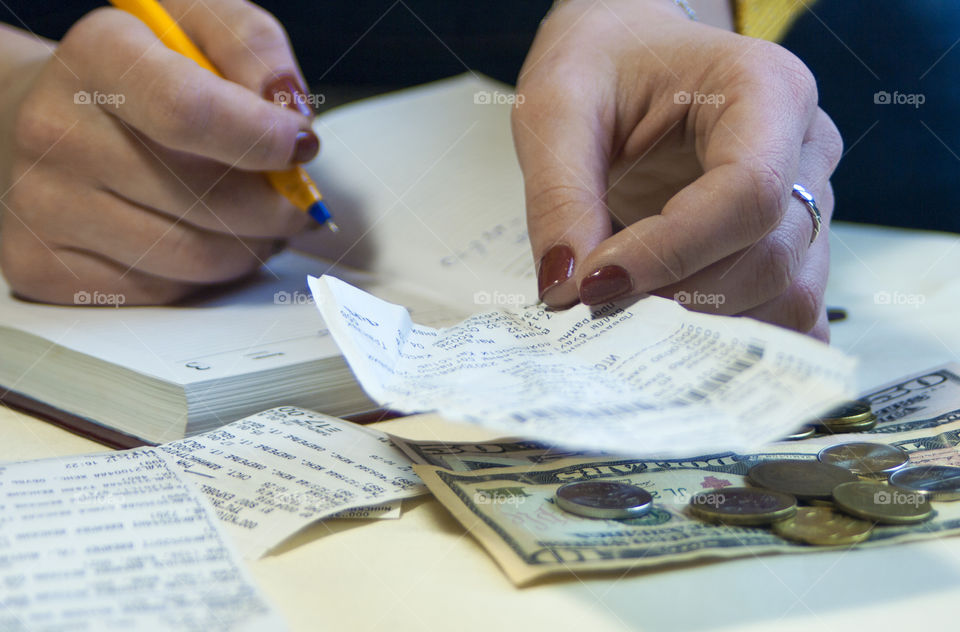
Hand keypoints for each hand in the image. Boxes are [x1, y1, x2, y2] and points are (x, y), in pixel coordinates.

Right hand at [0, 0, 316, 304]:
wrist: (48, 120)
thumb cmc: (138, 77)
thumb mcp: (196, 26)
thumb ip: (252, 45)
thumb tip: (288, 106)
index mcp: (98, 58)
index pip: (191, 113)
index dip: (264, 139)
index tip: (301, 145)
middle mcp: (57, 133)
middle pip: (209, 199)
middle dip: (275, 206)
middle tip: (291, 195)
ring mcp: (45, 207)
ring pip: (196, 257)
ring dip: (250, 245)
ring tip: (254, 218)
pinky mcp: (47, 267)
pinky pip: (167, 290)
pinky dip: (206, 273)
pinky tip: (206, 238)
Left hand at [513, 0, 840, 340]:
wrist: (631, 54)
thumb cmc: (604, 64)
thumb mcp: (556, 107)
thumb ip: (559, 194)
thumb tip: (565, 288)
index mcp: (766, 90)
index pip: (748, 193)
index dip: (671, 253)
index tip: (595, 284)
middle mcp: (806, 149)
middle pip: (769, 256)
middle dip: (678, 297)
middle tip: (596, 303)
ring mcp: (810, 202)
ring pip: (789, 295)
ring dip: (706, 324)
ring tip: (630, 312)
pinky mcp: (794, 246)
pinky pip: (793, 312)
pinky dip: (741, 337)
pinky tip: (682, 334)